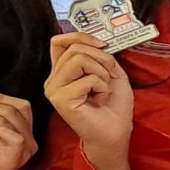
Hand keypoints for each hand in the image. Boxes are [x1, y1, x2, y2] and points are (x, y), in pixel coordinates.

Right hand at [44, 33, 133, 164]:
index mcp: (62, 71)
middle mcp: (54, 79)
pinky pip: (87, 78)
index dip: (80, 37)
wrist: (116, 132)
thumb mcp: (110, 70)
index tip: (101, 45)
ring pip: (79, 59)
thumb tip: (94, 42)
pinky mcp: (61, 99)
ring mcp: (54, 89)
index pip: (59, 41)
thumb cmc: (113, 106)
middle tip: (108, 77)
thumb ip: (98, 54)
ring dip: (101, 73)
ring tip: (102, 90)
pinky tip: (99, 100)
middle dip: (101, 58)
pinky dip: (102, 87)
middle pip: (75, 48)